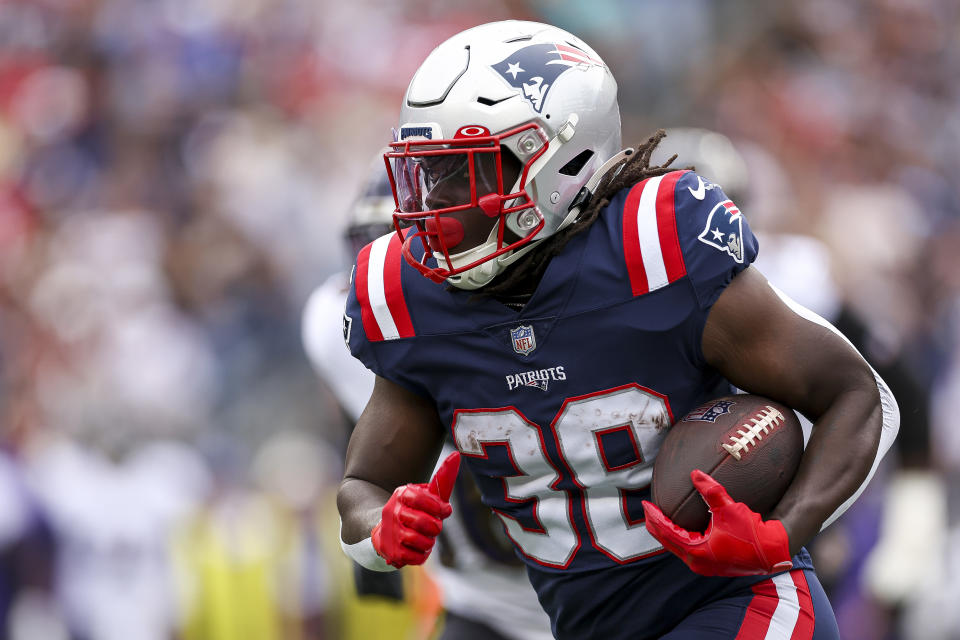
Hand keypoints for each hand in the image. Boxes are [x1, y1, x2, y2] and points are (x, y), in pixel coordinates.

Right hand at [371, 451, 459, 567]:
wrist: (384, 533)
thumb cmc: (414, 511)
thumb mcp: (426, 495)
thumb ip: (442, 479)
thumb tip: (457, 455)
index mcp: (402, 494)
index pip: (422, 499)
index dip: (438, 507)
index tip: (444, 511)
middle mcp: (393, 512)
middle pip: (425, 523)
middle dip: (435, 527)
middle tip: (433, 527)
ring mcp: (391, 533)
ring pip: (421, 541)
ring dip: (428, 542)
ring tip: (424, 538)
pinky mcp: (392, 552)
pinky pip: (416, 557)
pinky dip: (421, 555)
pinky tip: (416, 548)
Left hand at [641, 470, 792, 576]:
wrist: (775, 553)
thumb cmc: (753, 534)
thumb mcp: (730, 509)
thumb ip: (710, 490)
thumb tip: (695, 473)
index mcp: (697, 551)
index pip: (667, 532)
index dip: (654, 517)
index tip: (645, 504)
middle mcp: (697, 562)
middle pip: (667, 542)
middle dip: (655, 525)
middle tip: (647, 510)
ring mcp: (705, 566)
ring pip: (677, 548)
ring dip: (666, 533)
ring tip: (659, 517)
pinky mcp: (712, 565)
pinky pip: (688, 550)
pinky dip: (679, 538)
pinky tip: (680, 527)